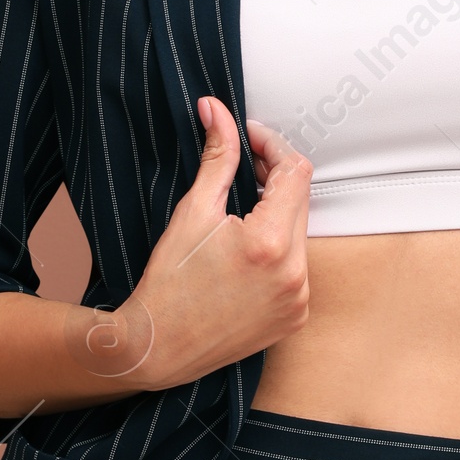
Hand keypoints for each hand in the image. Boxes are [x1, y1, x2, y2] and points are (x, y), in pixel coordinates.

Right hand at [74, 98, 310, 392]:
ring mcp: (298, 299)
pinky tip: (246, 252)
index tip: (249, 138)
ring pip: (300, 233)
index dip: (273, 146)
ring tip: (240, 212)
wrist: (157, 348)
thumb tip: (218, 111)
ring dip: (278, 214)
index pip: (295, 171)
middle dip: (275, 178)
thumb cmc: (168, 283)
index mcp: (270, 243)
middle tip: (242, 169)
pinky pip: (298, 267)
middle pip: (301, 201)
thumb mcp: (193, 211)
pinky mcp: (296, 317)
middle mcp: (295, 274)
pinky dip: (279, 250)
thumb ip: (217, 157)